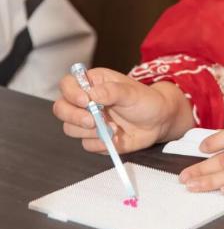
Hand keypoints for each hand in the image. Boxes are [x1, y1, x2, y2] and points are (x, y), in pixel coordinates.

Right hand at [52, 67, 189, 153]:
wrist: (158, 122)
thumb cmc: (146, 101)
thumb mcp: (131, 92)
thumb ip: (112, 91)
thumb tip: (92, 93)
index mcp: (93, 83)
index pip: (67, 84)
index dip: (71, 93)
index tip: (86, 101)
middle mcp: (86, 101)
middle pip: (61, 108)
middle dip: (75, 117)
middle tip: (94, 121)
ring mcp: (88, 121)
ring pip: (70, 128)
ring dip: (91, 131)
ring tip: (114, 128)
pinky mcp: (94, 138)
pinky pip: (86, 145)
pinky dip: (100, 144)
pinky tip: (115, 138)